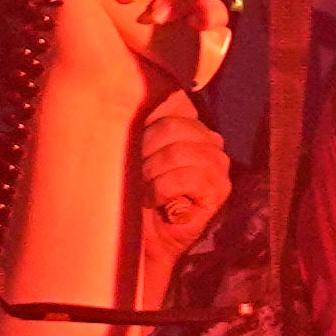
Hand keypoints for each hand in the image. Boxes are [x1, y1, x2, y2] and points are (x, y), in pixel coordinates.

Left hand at [128, 90, 232, 265]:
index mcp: (187, 122)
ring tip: (141, 191)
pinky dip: (160, 191)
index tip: (128, 144)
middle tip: (132, 176)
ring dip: (149, 175)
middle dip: (143, 152)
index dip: (145, 119)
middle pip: (172, 126)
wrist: (139, 239)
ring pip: (177, 153)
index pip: (173, 101)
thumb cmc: (128, 193)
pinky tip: (155, 202)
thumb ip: (131, 124)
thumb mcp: (127, 151)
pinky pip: (185, 178)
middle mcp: (208, 138)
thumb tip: (115, 96)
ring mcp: (218, 163)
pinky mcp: (220, 188)